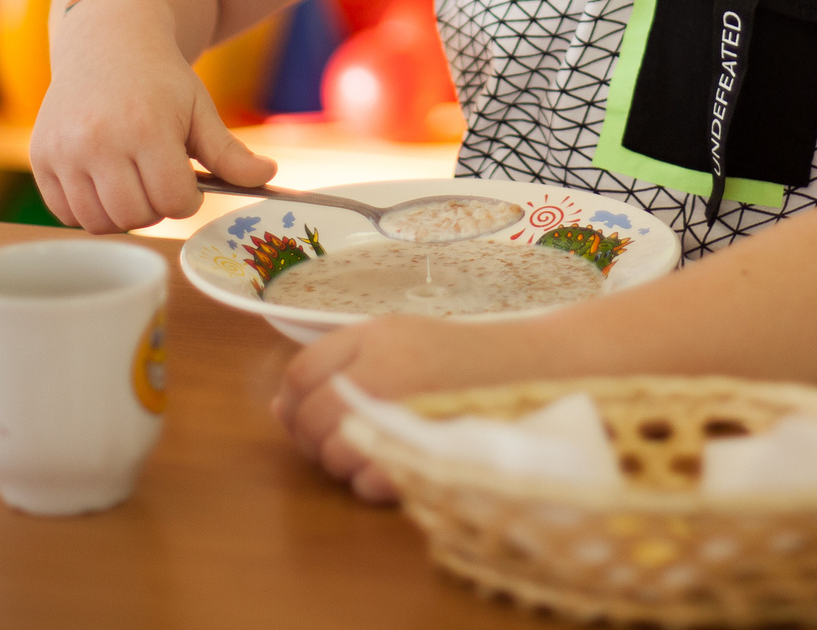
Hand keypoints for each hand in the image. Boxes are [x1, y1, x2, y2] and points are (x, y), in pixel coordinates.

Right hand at [29, 7, 275, 233]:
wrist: (105, 39)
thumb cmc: (160, 78)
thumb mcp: (200, 108)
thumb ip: (230, 152)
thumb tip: (270, 178)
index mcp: (145, 126)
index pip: (173, 201)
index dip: (187, 198)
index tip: (186, 180)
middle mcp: (98, 140)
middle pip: (136, 215)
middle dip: (156, 207)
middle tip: (158, 179)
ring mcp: (63, 150)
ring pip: (99, 221)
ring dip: (122, 212)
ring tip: (132, 180)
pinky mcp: (40, 157)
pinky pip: (65, 212)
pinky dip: (88, 208)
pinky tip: (103, 181)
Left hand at [273, 314, 555, 502]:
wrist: (536, 365)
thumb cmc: (461, 356)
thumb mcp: (398, 340)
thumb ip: (339, 364)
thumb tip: (280, 407)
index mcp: (374, 334)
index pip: (302, 373)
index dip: (296, 404)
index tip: (309, 420)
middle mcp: (386, 364)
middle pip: (314, 415)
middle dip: (313, 442)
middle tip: (335, 447)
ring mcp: (408, 404)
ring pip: (337, 450)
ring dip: (341, 465)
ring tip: (365, 457)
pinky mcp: (430, 442)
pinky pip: (374, 476)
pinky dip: (370, 483)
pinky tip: (386, 474)